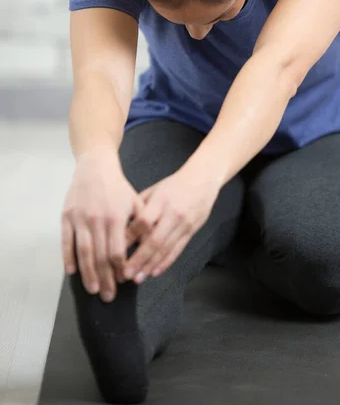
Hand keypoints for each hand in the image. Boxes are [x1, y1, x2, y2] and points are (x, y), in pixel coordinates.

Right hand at [61, 149, 144, 301]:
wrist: (95, 166)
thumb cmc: (117, 187)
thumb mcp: (135, 202)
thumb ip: (140, 224)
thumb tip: (147, 248)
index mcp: (116, 217)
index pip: (117, 250)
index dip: (120, 269)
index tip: (123, 282)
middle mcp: (97, 220)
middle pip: (101, 256)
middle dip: (105, 279)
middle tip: (108, 297)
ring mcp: (80, 219)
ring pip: (83, 252)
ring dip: (87, 273)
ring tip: (92, 290)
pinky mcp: (67, 216)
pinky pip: (67, 241)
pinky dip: (68, 257)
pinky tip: (72, 272)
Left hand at [123, 168, 221, 282]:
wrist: (203, 180)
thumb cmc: (175, 184)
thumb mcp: (155, 189)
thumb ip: (140, 206)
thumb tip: (122, 224)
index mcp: (161, 200)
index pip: (144, 221)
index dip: (130, 237)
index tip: (116, 249)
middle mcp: (173, 214)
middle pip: (154, 240)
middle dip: (139, 259)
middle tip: (125, 273)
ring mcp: (184, 224)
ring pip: (166, 248)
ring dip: (150, 265)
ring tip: (138, 278)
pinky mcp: (191, 231)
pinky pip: (177, 250)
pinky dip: (166, 262)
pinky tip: (155, 272)